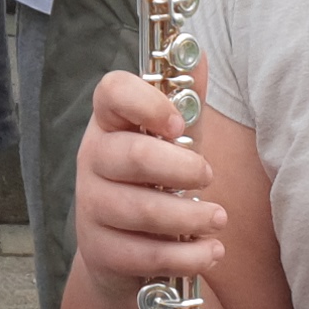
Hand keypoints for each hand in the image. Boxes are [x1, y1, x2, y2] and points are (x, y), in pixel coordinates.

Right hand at [74, 66, 221, 306]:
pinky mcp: (99, 250)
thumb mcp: (172, 140)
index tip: (177, 123)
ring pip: (142, 210)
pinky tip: (210, 251)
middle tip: (209, 176)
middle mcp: (92, 159)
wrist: (123, 251)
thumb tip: (197, 53)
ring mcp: (91, 206)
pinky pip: (144, 254)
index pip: (112, 92)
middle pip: (134, 156)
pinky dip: (186, 255)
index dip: (146, 102)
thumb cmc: (154, 182)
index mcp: (110, 123)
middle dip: (183, 169)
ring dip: (190, 218)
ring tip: (218, 220)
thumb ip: (185, 101)